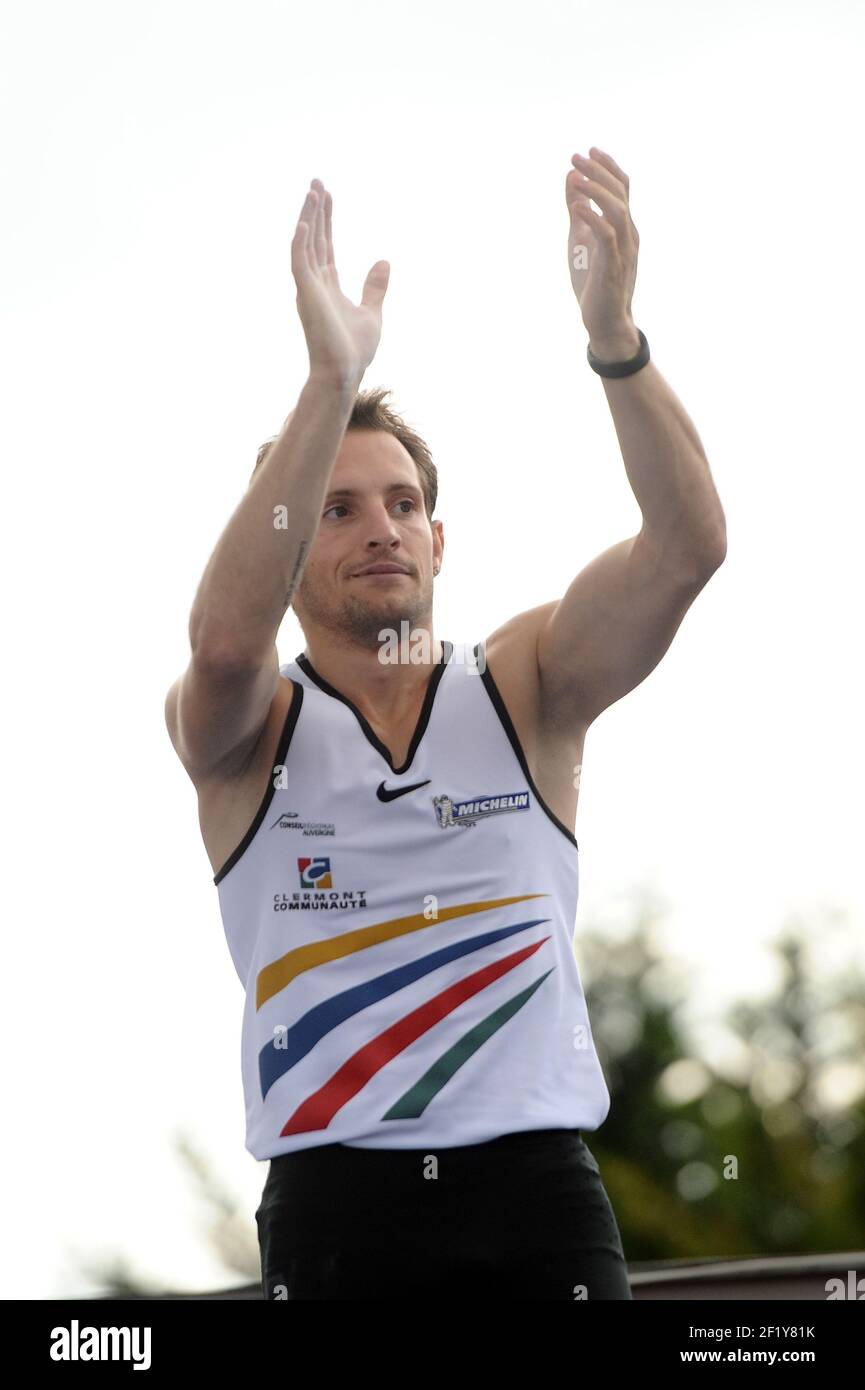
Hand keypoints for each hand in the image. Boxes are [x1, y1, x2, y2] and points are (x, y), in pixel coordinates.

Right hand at [291, 179, 389, 384]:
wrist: (344, 373)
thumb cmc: (354, 350)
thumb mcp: (372, 312)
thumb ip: (375, 287)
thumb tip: (384, 262)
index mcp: (328, 286)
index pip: (325, 245)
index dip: (326, 220)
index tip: (328, 195)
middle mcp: (314, 283)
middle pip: (313, 238)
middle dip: (315, 210)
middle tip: (317, 181)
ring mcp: (308, 289)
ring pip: (305, 245)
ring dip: (308, 218)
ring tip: (313, 191)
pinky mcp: (307, 297)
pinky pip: (299, 264)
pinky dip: (299, 244)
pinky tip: (303, 223)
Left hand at [565, 147, 639, 358]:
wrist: (605, 322)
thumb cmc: (594, 283)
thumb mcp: (580, 240)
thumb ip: (578, 210)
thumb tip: (571, 179)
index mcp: (624, 227)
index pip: (623, 188)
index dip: (608, 167)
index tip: (589, 150)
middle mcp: (629, 235)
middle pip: (620, 193)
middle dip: (599, 172)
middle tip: (576, 157)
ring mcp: (623, 251)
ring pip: (617, 211)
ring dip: (597, 191)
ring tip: (576, 176)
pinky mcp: (613, 267)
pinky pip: (607, 237)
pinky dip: (592, 219)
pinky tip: (577, 206)